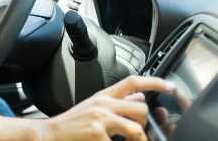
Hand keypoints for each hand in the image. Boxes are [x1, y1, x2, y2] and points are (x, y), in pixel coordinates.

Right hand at [35, 76, 175, 140]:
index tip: (170, 86)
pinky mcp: (97, 135)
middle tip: (136, 135)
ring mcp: (100, 120)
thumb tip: (139, 96)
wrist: (47, 135)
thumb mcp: (92, 108)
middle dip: (144, 124)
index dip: (154, 82)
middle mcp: (103, 105)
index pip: (133, 82)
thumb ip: (116, 102)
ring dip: (138, 140)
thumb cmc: (69, 125)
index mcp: (103, 96)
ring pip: (136, 128)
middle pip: (141, 108)